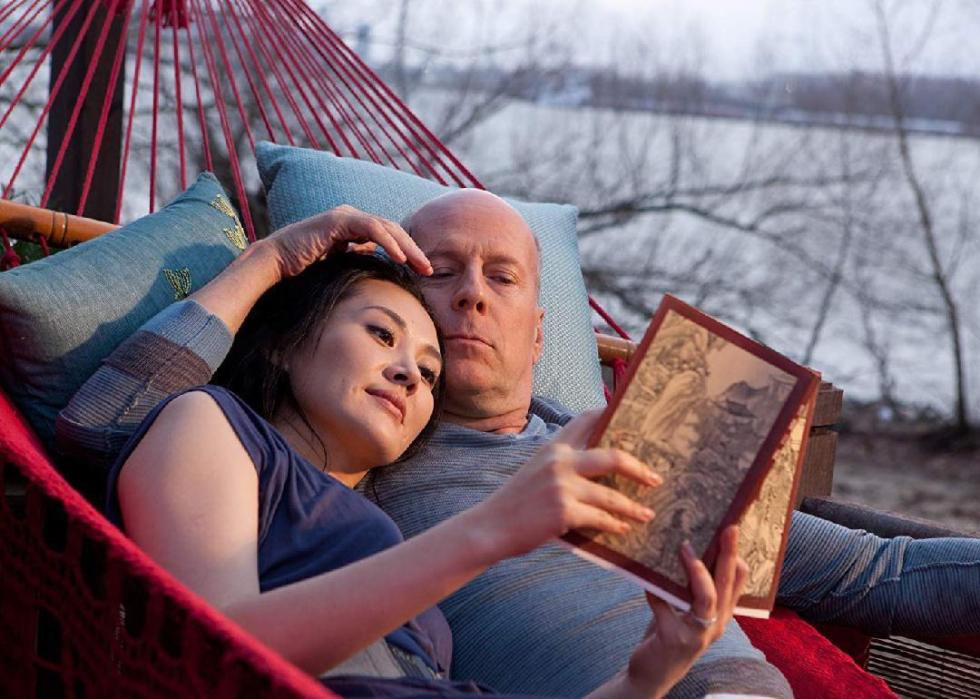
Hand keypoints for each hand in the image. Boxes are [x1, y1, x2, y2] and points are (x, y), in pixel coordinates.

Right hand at [262, 205, 431, 280]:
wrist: (274, 264)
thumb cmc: (302, 271)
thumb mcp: (339, 268)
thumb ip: (357, 262)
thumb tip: (377, 272)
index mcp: (353, 229)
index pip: (389, 237)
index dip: (408, 252)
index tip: (422, 273)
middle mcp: (351, 218)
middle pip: (393, 230)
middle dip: (414, 250)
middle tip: (430, 270)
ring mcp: (344, 217)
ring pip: (386, 227)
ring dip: (407, 247)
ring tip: (421, 266)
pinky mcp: (337, 220)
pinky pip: (371, 228)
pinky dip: (388, 242)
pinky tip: (400, 258)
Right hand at [469, 412, 662, 560]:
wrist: (490, 526)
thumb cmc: (516, 501)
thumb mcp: (537, 470)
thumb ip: (564, 464)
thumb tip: (602, 468)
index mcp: (553, 447)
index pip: (587, 420)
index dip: (612, 415)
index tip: (635, 419)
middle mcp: (559, 461)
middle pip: (613, 456)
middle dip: (639, 468)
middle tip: (655, 478)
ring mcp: (562, 486)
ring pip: (611, 495)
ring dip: (633, 507)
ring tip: (647, 514)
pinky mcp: (563, 512)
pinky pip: (600, 518)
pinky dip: (615, 525)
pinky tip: (623, 528)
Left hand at [621, 526, 748, 698]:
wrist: (652, 674)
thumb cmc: (669, 634)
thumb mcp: (686, 610)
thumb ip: (690, 589)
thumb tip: (685, 548)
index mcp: (721, 615)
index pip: (737, 583)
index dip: (736, 557)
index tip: (732, 530)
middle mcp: (715, 625)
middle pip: (726, 585)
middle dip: (728, 554)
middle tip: (729, 529)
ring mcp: (697, 634)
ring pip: (707, 597)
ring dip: (697, 571)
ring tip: (685, 548)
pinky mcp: (674, 639)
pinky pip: (664, 607)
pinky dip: (655, 591)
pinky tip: (646, 582)